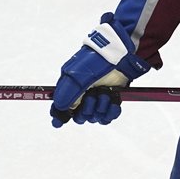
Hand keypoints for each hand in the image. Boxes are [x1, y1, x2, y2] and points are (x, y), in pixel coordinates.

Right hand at [50, 12, 150, 126]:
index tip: (59, 122)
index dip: (60, 116)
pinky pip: (108, 116)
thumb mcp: (77, 76)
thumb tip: (59, 108)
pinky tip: (114, 103)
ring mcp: (98, 98)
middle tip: (93, 97)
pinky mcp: (111, 99)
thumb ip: (67, 93)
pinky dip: (112, 112)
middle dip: (87, 110)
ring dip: (101, 108)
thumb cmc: (95, 62)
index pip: (62, 107)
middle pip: (80, 117)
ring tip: (106, 94)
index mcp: (71, 88)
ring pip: (95, 117)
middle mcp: (83, 95)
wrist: (120, 55)